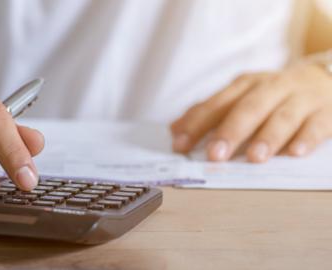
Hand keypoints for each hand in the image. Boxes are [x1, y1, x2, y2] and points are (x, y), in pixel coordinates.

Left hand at [171, 63, 331, 162]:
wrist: (324, 78)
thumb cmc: (273, 94)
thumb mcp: (241, 96)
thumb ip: (210, 113)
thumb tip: (174, 130)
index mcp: (245, 85)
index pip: (216, 104)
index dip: (196, 124)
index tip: (180, 144)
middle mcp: (271, 88)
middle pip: (248, 108)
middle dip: (230, 131)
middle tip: (215, 155)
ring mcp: (300, 98)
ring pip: (283, 116)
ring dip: (267, 136)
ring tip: (254, 157)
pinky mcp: (325, 112)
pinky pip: (317, 125)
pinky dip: (306, 138)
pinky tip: (296, 153)